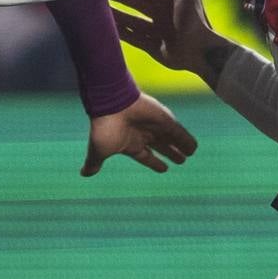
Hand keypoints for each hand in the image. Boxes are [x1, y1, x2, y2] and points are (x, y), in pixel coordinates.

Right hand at [82, 92, 198, 177]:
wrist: (112, 104)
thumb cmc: (105, 128)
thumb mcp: (99, 150)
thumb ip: (94, 164)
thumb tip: (83, 174)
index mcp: (130, 144)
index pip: (145, 156)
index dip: (154, 162)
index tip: (164, 169)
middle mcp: (144, 135)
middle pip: (161, 147)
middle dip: (170, 153)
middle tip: (181, 160)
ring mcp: (155, 127)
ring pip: (171, 139)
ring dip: (181, 147)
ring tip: (190, 154)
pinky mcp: (165, 120)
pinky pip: (179, 132)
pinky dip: (186, 140)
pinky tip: (193, 148)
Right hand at [107, 0, 216, 75]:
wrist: (201, 49)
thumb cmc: (195, 20)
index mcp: (168, 1)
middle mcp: (160, 15)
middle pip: (135, 4)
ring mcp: (156, 31)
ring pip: (131, 21)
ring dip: (117, 15)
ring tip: (100, 10)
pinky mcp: (152, 47)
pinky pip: (133, 38)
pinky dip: (121, 32)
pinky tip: (108, 27)